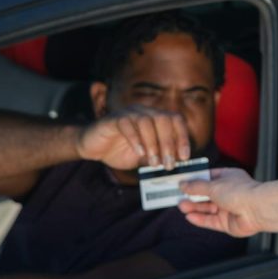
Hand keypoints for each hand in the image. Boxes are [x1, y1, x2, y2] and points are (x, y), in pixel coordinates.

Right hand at [76, 106, 191, 170]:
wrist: (92, 148)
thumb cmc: (119, 151)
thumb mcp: (144, 158)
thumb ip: (158, 158)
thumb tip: (175, 166)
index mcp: (155, 118)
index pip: (176, 120)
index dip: (183, 137)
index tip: (184, 157)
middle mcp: (144, 112)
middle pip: (164, 119)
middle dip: (169, 143)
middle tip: (169, 165)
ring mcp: (129, 113)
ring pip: (147, 121)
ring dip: (153, 144)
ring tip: (154, 163)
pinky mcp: (113, 119)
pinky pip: (127, 124)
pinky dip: (136, 139)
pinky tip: (139, 154)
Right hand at [178, 168, 263, 237]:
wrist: (257, 209)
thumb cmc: (240, 192)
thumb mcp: (213, 185)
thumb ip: (196, 186)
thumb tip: (183, 184)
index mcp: (228, 177)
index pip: (208, 177)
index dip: (195, 180)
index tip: (181, 182)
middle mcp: (228, 192)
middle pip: (206, 194)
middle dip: (192, 196)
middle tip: (178, 196)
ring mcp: (228, 208)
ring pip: (207, 208)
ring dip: (194, 207)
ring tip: (181, 206)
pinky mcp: (227, 222)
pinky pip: (211, 221)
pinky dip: (200, 219)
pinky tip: (189, 217)